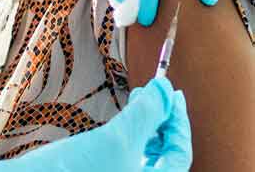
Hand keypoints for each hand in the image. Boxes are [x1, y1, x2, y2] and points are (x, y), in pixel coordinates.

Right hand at [0, 77, 190, 171]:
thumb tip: (166, 90)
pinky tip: (117, 126)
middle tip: (152, 94)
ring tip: (137, 104)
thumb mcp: (115, 139)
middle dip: (163, 122)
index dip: (178, 119)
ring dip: (147, 130)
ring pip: (149, 159)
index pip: (180, 152)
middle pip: (167, 157)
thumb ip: (145, 114)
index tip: (171, 90)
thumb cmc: (73, 171)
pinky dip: (130, 141)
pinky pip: (129, 161)